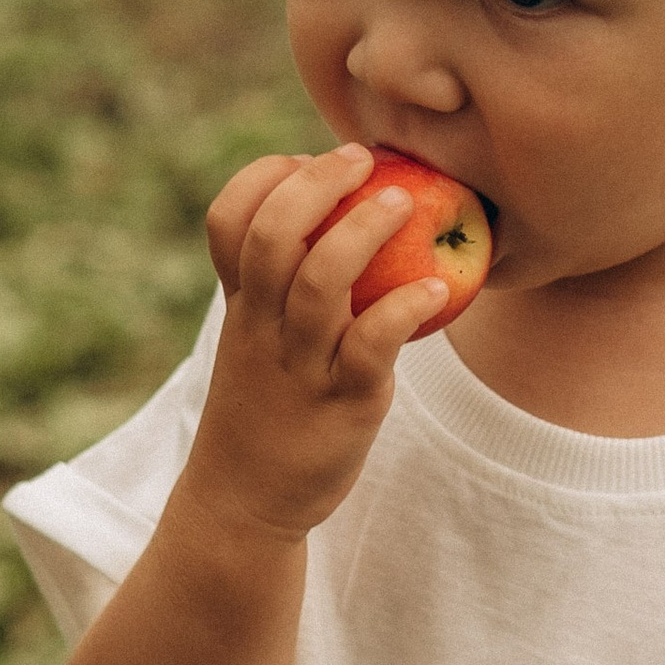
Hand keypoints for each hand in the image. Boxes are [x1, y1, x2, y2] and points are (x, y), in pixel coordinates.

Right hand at [184, 146, 450, 545]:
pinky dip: (404, 309)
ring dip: (365, 232)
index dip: (262, 178)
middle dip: (317, 185)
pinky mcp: (343, 404)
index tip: (305, 162)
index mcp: (242, 306)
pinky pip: (372, 346)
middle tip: (362, 159)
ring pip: (320, 283)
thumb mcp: (257, 345)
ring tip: (407, 202)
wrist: (242, 505)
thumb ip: (283, 292)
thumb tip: (341, 227)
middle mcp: (263, 327)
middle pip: (272, 236)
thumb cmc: (266, 414)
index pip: (228, 221)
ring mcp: (301, 365)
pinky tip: (436, 288)